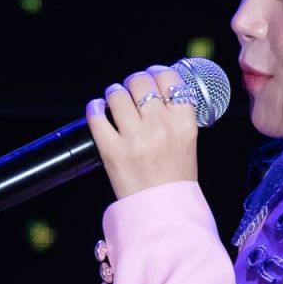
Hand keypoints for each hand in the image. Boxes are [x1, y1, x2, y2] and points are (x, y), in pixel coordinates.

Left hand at [84, 63, 198, 198]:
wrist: (162, 210)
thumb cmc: (175, 177)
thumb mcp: (187, 141)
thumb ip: (176, 114)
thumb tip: (159, 88)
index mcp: (183, 122)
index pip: (169, 79)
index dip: (157, 72)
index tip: (152, 76)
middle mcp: (160, 126)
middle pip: (141, 81)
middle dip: (133, 81)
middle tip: (130, 89)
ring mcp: (134, 138)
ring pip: (117, 94)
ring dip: (113, 93)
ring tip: (114, 100)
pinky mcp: (111, 150)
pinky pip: (96, 116)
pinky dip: (94, 108)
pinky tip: (97, 109)